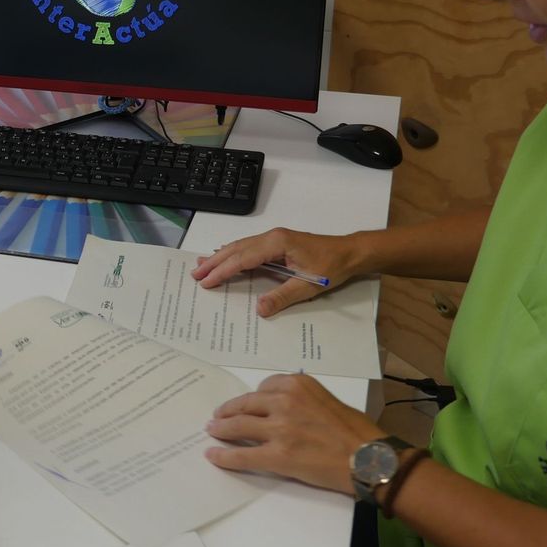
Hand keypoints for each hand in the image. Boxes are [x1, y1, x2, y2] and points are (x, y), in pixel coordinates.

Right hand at [192, 227, 364, 316]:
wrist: (351, 252)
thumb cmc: (332, 266)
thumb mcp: (309, 285)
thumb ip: (283, 296)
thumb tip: (259, 310)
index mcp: (277, 243)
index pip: (243, 258)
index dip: (223, 270)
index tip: (206, 281)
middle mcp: (272, 237)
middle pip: (237, 249)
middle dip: (215, 262)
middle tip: (195, 274)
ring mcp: (275, 238)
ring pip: (241, 246)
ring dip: (221, 256)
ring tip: (201, 265)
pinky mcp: (278, 242)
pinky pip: (249, 247)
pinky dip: (233, 253)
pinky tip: (225, 257)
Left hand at [204, 373, 382, 493]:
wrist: (369, 457)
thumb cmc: (356, 431)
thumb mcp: (326, 399)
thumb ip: (301, 399)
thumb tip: (282, 408)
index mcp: (297, 384)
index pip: (262, 388)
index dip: (250, 399)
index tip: (243, 405)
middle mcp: (284, 401)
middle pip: (245, 405)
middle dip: (228, 411)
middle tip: (217, 417)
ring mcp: (279, 428)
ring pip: (238, 426)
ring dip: (221, 429)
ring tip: (212, 431)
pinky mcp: (277, 455)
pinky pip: (242, 455)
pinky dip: (224, 456)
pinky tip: (213, 456)